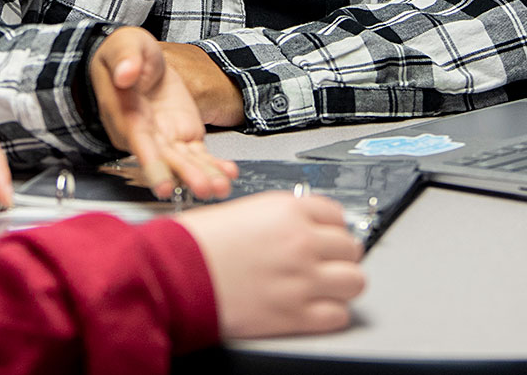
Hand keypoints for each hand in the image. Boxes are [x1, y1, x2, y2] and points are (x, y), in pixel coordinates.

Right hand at [89, 26, 236, 200]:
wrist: (138, 61)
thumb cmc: (126, 53)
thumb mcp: (125, 44)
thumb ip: (124, 58)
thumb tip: (125, 74)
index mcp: (123, 112)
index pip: (137, 140)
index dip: (151, 162)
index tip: (163, 182)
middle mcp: (143, 133)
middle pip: (164, 158)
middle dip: (184, 174)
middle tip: (203, 188)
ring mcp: (164, 138)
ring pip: (183, 162)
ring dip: (203, 175)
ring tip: (222, 188)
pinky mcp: (183, 136)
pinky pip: (198, 155)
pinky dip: (213, 166)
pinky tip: (228, 174)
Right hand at [178, 192, 365, 338]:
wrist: (171, 274)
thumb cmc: (195, 243)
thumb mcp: (243, 211)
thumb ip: (280, 218)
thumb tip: (301, 227)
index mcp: (289, 210)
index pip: (337, 214)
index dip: (329, 227)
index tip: (324, 235)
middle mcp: (301, 242)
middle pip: (351, 247)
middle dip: (338, 255)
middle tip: (323, 262)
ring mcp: (302, 279)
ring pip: (354, 281)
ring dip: (341, 284)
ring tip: (323, 286)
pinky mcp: (295, 314)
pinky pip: (338, 315)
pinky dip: (330, 313)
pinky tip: (314, 307)